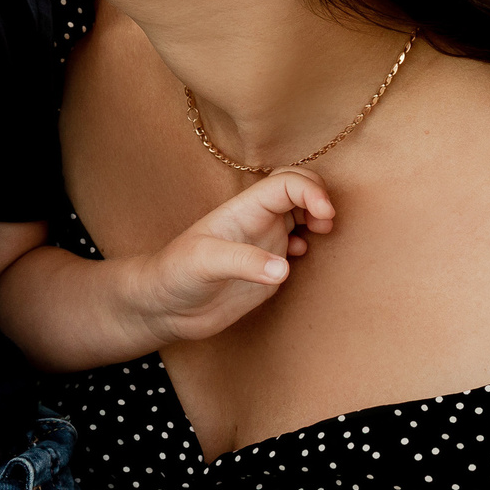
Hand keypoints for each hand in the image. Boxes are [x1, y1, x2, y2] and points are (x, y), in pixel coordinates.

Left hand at [124, 168, 333, 347]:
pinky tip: (300, 256)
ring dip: (317, 217)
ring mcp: (263, 244)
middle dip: (319, 196)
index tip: (325, 214)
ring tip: (321, 233)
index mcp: (243, 210)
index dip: (310, 191)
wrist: (164, 306)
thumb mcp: (204, 263)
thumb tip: (284, 268)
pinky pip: (297, 246)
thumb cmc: (175, 275)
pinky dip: (309, 243)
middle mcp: (257, 221)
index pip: (285, 183)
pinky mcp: (267, 269)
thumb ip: (243, 263)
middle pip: (297, 188)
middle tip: (326, 223)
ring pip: (300, 214)